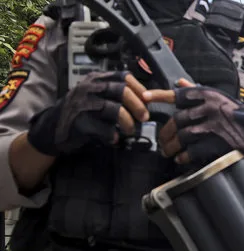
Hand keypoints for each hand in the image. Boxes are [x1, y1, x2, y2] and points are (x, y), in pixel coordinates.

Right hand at [27, 71, 148, 155]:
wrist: (53, 127)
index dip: (139, 88)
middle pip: (121, 91)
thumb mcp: (97, 95)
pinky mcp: (80, 122)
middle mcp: (90, 88)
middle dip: (137, 105)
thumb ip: (116, 94)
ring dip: (127, 122)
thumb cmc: (82, 112)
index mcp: (96, 79)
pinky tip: (114, 139)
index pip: (123, 76)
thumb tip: (145, 100)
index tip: (148, 100)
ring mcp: (83, 104)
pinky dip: (112, 135)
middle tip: (144, 117)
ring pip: (114, 109)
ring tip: (130, 130)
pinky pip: (103, 128)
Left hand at [143, 79, 243, 165]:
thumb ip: (199, 92)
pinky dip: (184, 156)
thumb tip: (180, 82)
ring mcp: (213, 126)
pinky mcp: (216, 143)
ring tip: (168, 152)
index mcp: (209, 96)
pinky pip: (192, 151)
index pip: (179, 94)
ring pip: (182, 136)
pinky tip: (181, 159)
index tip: (145, 97)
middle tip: (161, 142)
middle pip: (177, 120)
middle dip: (166, 133)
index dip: (159, 95)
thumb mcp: (221, 99)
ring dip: (172, 146)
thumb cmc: (239, 116)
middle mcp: (209, 108)